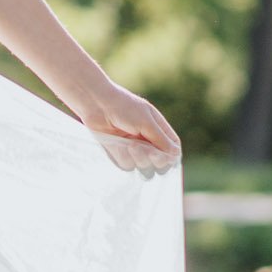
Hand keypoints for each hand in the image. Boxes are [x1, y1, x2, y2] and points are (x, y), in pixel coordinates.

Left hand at [65, 76, 182, 174]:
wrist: (96, 104)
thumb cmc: (124, 108)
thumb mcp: (147, 122)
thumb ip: (162, 140)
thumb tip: (176, 155)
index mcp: (158, 129)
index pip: (173, 149)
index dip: (171, 157)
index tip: (165, 156)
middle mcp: (148, 140)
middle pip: (161, 163)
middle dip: (155, 159)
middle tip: (148, 151)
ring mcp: (133, 148)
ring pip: (144, 166)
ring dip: (138, 157)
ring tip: (130, 144)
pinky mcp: (119, 153)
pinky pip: (127, 165)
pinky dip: (123, 156)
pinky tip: (117, 144)